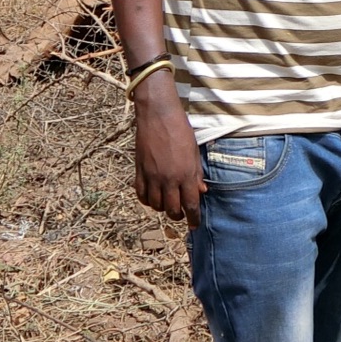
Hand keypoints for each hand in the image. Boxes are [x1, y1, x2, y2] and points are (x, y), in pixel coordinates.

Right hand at [132, 76, 203, 227]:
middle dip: (178, 215)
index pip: (190, 205)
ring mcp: (152, 176)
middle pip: (172, 209)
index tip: (194, 225)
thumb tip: (201, 192)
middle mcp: (168, 179)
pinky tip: (152, 196)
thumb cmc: (181, 130)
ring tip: (167, 203)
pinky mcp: (139, 171)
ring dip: (162, 208)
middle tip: (181, 213)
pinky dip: (146, 200)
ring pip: (155, 205)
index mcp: (185, 175)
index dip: (193, 218)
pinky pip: (141, 194)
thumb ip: (197, 174)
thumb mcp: (194, 152)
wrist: (158, 115)